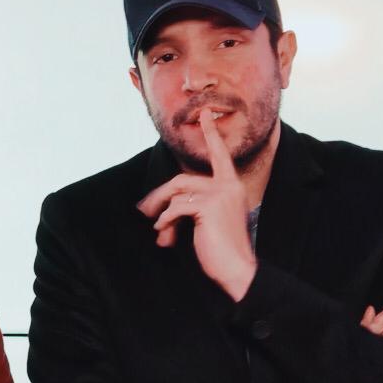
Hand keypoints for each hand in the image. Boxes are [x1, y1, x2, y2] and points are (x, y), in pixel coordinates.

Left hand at [138, 110, 256, 300]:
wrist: (238, 269)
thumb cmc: (222, 250)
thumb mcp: (208, 221)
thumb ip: (193, 206)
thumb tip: (162, 208)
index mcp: (232, 186)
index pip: (220, 155)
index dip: (211, 134)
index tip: (205, 113)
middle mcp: (228, 185)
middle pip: (181, 180)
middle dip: (159, 196)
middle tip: (144, 212)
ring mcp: (219, 193)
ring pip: (176, 192)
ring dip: (161, 213)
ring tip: (159, 232)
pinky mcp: (209, 205)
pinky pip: (176, 208)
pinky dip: (166, 222)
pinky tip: (164, 236)